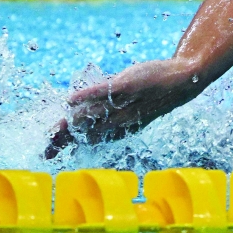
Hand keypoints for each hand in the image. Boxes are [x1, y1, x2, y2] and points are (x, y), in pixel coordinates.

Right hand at [45, 58, 199, 157]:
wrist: (184, 79)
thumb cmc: (157, 92)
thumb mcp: (135, 106)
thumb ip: (113, 111)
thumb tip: (90, 112)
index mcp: (124, 125)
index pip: (93, 138)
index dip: (72, 145)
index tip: (53, 153)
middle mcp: (122, 117)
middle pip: (88, 131)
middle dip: (66, 142)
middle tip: (47, 152)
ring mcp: (125, 102)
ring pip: (92, 115)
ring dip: (70, 123)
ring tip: (53, 132)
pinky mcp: (128, 84)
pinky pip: (104, 92)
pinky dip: (86, 96)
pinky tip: (70, 100)